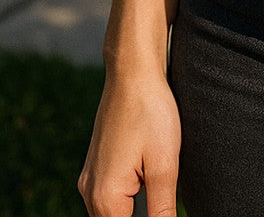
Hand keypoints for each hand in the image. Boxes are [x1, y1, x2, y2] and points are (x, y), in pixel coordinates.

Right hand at [78, 69, 180, 216]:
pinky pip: (111, 195)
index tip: (163, 206)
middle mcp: (90, 192)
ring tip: (156, 181)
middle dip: (142, 216)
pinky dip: (129, 196)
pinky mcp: (96, 165)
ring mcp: (90, 178)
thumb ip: (162, 211)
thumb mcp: (164, 165)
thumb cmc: (151, 112)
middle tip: (162, 191)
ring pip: (113, 212)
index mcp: (105, 198)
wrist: (132, 71)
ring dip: (134, 210)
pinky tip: (147, 177)